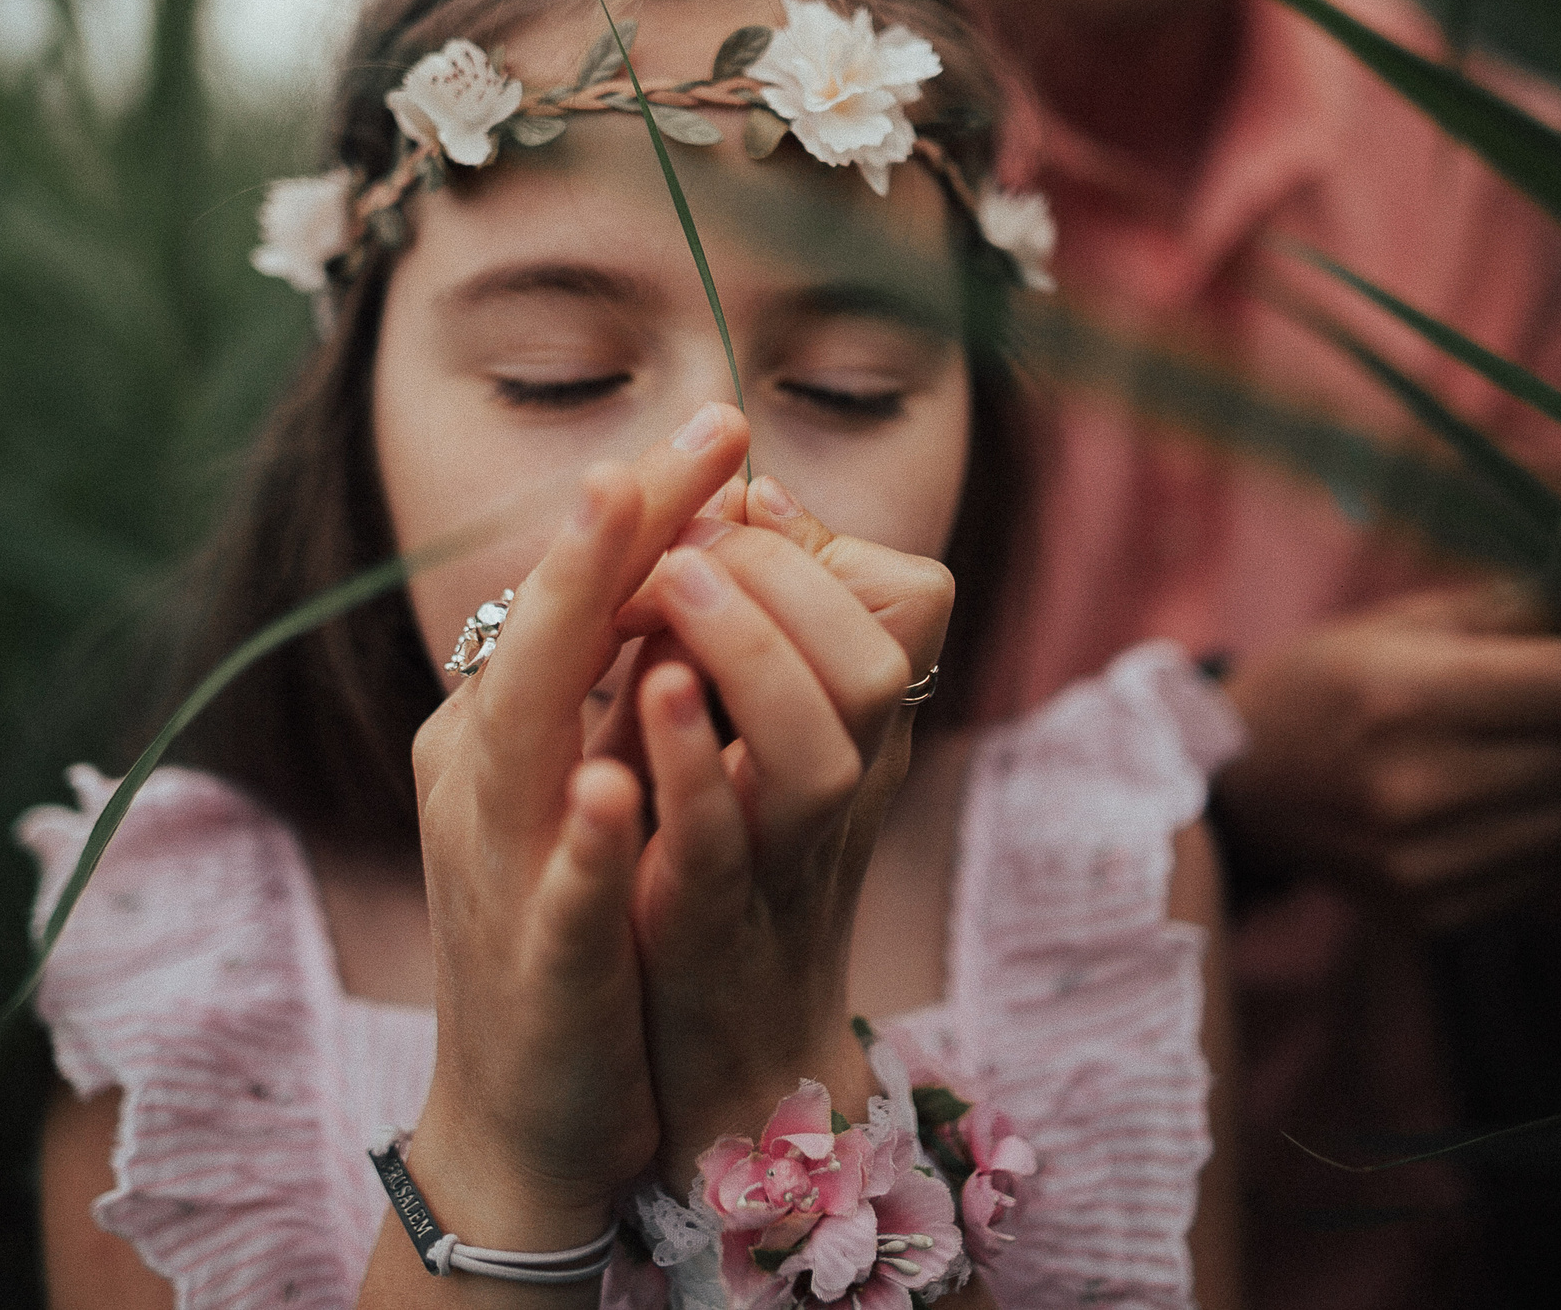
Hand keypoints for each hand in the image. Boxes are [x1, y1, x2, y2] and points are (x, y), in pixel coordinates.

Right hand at [404, 403, 752, 1245]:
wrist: (527, 1119)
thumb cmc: (572, 941)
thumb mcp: (592, 795)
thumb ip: (618, 690)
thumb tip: (690, 573)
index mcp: (505, 735)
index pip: (574, 596)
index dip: (643, 508)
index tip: (722, 422)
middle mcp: (486, 783)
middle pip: (540, 631)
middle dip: (608, 525)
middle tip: (686, 431)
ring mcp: (502, 873)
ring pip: (525, 734)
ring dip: (573, 627)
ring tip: (622, 527)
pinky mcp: (538, 970)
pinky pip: (559, 895)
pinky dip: (583, 838)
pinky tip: (615, 785)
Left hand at [618, 471, 953, 1190]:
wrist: (724, 1068)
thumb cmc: (735, 880)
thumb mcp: (765, 737)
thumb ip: (769, 628)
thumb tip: (752, 492)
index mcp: (857, 732)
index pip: (911, 599)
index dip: (822, 543)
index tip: (739, 506)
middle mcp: (842, 790)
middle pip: (873, 657)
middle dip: (780, 573)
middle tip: (693, 530)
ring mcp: (781, 866)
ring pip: (823, 747)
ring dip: (750, 645)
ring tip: (677, 574)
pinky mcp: (703, 931)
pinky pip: (714, 842)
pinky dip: (689, 762)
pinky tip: (649, 692)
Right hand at [1218, 581, 1560, 930]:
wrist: (1231, 784)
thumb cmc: (1320, 685)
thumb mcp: (1396, 625)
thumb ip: (1508, 613)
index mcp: (1407, 696)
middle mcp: (1416, 787)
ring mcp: (1421, 862)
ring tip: (1532, 759)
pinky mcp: (1427, 912)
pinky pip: (1547, 875)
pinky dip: (1546, 839)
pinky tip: (1499, 808)